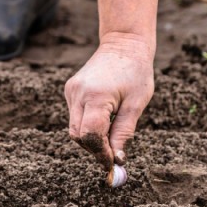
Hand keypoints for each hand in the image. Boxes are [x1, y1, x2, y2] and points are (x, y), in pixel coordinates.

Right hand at [65, 33, 154, 171]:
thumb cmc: (136, 72)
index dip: (101, 153)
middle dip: (95, 148)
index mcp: (96, 96)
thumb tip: (117, 160)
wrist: (124, 43)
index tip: (113, 163)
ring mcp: (72, 90)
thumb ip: (123, 133)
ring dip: (91, 137)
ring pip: (74, 127)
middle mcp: (78, 93)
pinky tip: (104, 117)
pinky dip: (87, 124)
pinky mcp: (70, 88)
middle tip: (113, 154)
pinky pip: (75, 115)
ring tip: (111, 134)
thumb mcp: (136, 105)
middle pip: (78, 135)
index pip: (91, 136)